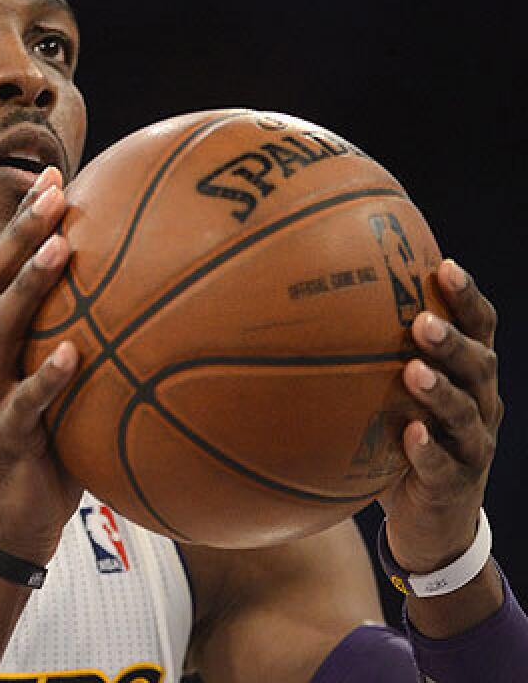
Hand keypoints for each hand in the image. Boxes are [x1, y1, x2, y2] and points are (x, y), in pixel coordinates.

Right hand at [0, 166, 82, 565]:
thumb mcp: (53, 402)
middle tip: (53, 190)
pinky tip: (74, 352)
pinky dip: (46, 377)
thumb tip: (147, 323)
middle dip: (17, 233)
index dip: (18, 224)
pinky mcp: (2, 440)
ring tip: (59, 250)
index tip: (53, 178)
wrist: (2, 535)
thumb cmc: (40, 462)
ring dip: (27, 287)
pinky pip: (23, 405)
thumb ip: (80, 358)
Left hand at [378, 259, 502, 571]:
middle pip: (478, 364)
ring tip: (413, 371)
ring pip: (466, 413)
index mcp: (467, 374)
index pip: (478, 328)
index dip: (467, 297)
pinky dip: (427, 449)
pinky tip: (410, 435)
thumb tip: (307, 309)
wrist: (432, 521)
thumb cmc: (402, 441)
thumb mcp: (390, 397)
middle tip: (423, 322)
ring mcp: (473, 445)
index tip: (444, 266)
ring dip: (441, 391)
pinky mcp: (456, 484)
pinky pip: (443, 465)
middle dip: (453, 340)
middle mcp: (480, 404)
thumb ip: (368, 358)